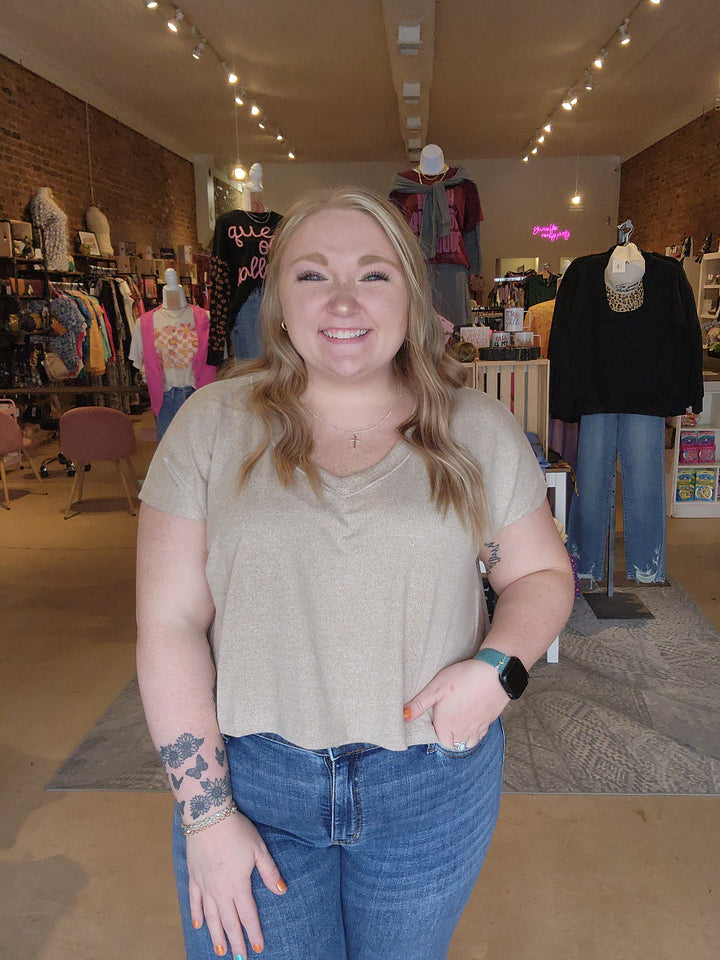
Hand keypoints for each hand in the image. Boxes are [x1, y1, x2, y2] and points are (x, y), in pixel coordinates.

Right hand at [186, 809, 286, 956]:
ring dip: (216, 935)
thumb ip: (270, 872)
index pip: (248, 916)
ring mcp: (204, 885)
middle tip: (240, 958)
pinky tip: (198, 926)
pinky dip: (196, 915)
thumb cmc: (237, 831)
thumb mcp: (259, 849)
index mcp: (238, 885)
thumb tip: (282, 891)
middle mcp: (220, 890)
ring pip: (211, 917)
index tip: (258, 948)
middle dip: (236, 941)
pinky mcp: (194, 877)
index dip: (254, 933)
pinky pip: (194, 901)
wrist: (208, 816)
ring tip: (220, 951)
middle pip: (229, 922)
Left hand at [403, 660, 508, 749]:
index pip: (438, 740)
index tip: (435, 721)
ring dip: (461, 738)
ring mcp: (477, 728)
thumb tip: (403, 716)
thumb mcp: (436, 687)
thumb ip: (419, 703)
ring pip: (467, 743)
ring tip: (457, 724)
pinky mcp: (488, 722)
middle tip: (445, 722)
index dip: (435, 732)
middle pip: (452, 744)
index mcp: (446, 725)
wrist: (494, 674)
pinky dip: (474, 733)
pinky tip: (471, 720)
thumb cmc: (463, 678)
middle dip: (447, 738)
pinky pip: (479, 736)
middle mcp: (462, 731)